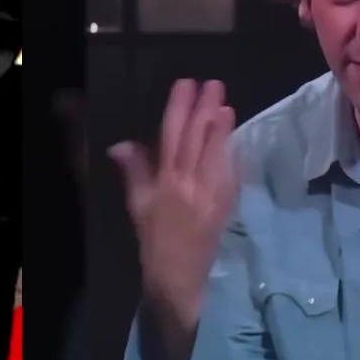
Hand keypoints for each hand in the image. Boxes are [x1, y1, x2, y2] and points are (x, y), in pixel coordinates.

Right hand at [109, 80, 236, 334]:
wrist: (179, 275)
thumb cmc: (156, 239)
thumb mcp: (139, 205)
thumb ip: (135, 171)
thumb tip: (122, 143)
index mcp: (164, 182)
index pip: (172, 136)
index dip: (179, 108)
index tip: (186, 85)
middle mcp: (188, 185)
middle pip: (198, 140)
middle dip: (205, 109)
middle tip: (213, 84)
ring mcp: (211, 195)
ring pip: (217, 154)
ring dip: (223, 128)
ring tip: (226, 104)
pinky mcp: (227, 205)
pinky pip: (231, 174)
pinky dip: (233, 154)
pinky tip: (237, 138)